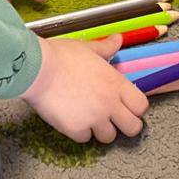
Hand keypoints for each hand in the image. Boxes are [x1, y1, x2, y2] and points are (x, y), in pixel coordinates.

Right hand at [24, 35, 147, 142]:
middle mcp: (110, 103)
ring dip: (100, 130)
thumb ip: (106, 48)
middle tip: (114, 120)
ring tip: (89, 118)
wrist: (37, 69)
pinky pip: (85, 139)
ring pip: (109, 137)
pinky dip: (79, 132)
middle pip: (133, 128)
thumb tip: (117, 39)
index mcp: (116, 83)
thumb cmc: (61, 56)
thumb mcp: (88, 48)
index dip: (136, 108)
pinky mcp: (76, 130)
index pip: (142, 106)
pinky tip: (71, 119)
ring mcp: (94, 118)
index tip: (127, 106)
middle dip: (125, 126)